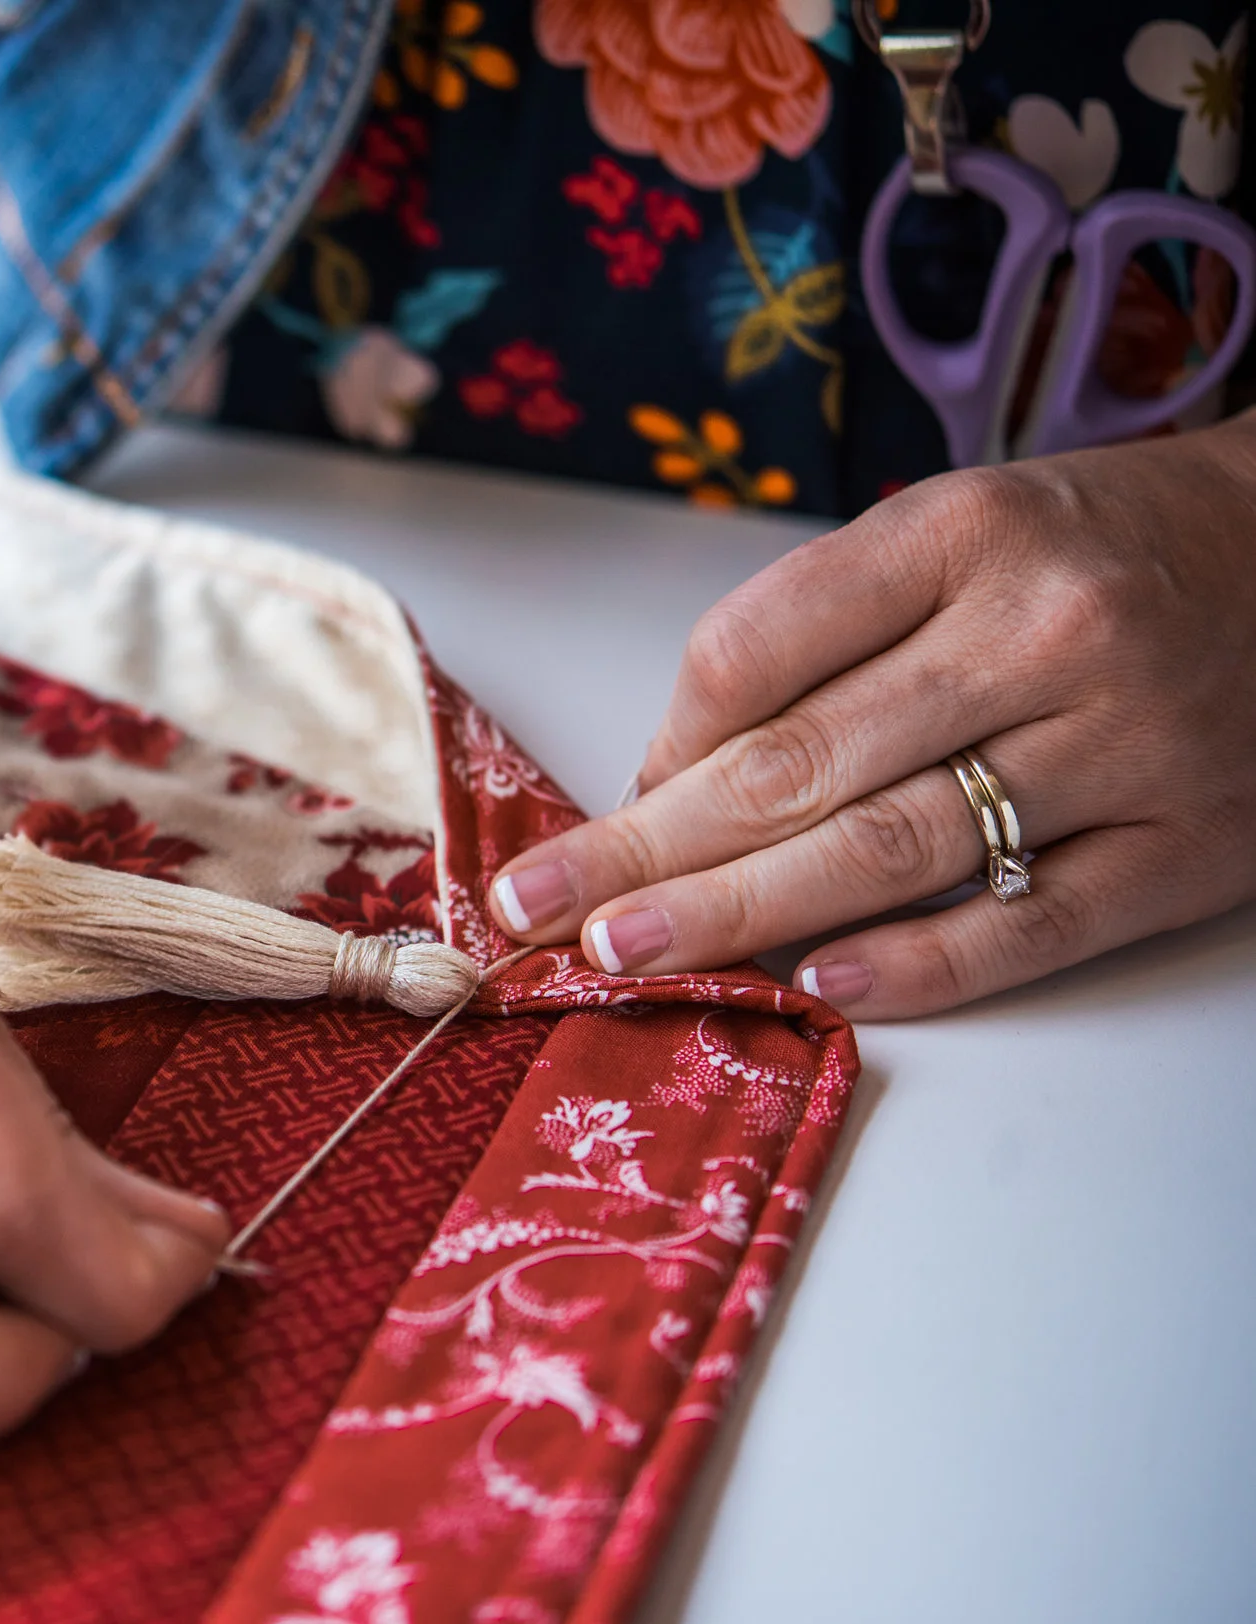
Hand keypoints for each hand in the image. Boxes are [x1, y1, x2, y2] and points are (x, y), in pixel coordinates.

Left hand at [488, 421, 1255, 1018]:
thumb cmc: (1091, 550)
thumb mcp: (955, 532)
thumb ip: (821, 636)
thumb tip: (670, 777)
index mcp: (964, 532)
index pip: (756, 651)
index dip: (658, 745)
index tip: (599, 812)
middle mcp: (1044, 631)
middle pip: (798, 766)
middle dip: (649, 851)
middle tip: (539, 911)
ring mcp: (1125, 743)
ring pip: (892, 850)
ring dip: (741, 915)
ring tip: (627, 956)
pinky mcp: (1189, 844)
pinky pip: (1029, 923)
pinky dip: (915, 965)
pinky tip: (815, 987)